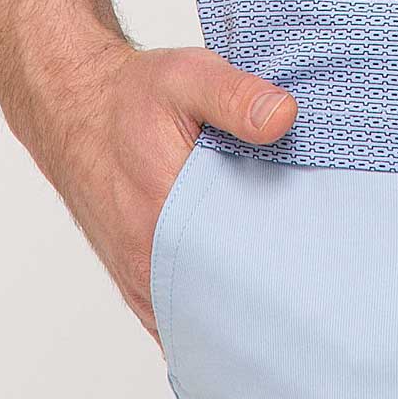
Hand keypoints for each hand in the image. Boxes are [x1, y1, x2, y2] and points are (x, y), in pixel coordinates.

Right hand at [20, 39, 297, 339]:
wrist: (77, 109)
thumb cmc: (132, 97)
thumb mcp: (188, 77)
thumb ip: (237, 97)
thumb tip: (285, 117)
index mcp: (164, 215)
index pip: (237, 271)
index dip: (282, 275)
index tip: (320, 269)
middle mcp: (149, 261)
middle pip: (225, 306)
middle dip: (269, 304)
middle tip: (317, 287)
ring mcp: (142, 280)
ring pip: (202, 321)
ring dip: (241, 315)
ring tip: (290, 300)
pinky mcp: (139, 284)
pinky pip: (182, 321)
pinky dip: (213, 320)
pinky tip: (247, 310)